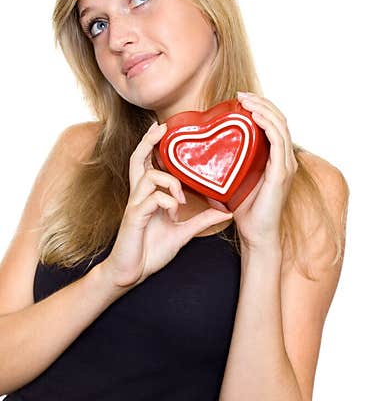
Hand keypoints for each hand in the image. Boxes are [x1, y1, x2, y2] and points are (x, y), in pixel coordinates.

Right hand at [100, 121, 234, 288]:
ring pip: (149, 177)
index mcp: (148, 196)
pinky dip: (167, 202)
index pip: (146, 163)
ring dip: (170, 184)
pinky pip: (151, 199)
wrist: (131, 273)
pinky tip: (174, 214)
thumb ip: (202, 220)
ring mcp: (135, 206)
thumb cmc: (151, 250)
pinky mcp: (133, 218)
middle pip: (137, 160)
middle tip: (161, 128)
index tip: (163, 128)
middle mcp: (139, 196)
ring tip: (181, 201)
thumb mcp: (183, 232)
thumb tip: (226, 212)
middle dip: (147, 141)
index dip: (151, 144)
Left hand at [206, 91, 297, 251]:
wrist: (256, 234)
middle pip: (280, 120)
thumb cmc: (245, 210)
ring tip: (246, 101)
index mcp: (277, 159)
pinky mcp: (281, 173)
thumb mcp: (236, 179)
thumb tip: (208, 148)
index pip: (275, 124)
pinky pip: (279, 143)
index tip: (241, 99)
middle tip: (241, 95)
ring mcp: (286, 166)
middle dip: (262, 103)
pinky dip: (268, 126)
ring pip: (280, 127)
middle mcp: (286, 159)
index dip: (261, 107)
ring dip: (264, 109)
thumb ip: (231, 162)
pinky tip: (255, 117)